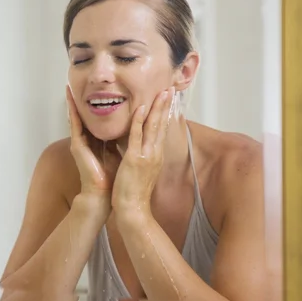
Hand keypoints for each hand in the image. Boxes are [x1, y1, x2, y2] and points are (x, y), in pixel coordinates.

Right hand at [66, 86, 120, 204]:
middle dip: (85, 101)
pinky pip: (74, 124)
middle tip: (82, 83)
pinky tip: (70, 99)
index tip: (100, 91)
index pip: (99, 119)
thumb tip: (132, 128)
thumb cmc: (113, 177)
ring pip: (79, 117)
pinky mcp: (77, 145)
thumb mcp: (120, 153)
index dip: (100, 105)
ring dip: (74, 102)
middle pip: (87, 116)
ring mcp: (81, 142)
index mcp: (99, 142)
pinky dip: (72, 111)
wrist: (103, 194)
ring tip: (70, 87)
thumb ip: (121, 140)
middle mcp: (88, 140)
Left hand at [112, 87, 173, 214]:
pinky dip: (140, 121)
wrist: (132, 211)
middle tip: (169, 89)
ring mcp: (146, 156)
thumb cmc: (133, 193)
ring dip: (158, 108)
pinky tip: (142, 108)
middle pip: (161, 125)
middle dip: (165, 106)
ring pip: (153, 126)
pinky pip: (137, 136)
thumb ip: (141, 157)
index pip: (161, 130)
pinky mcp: (135, 159)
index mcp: (155, 156)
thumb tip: (138, 147)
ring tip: (162, 92)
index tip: (166, 100)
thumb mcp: (140, 171)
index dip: (164, 114)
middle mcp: (154, 154)